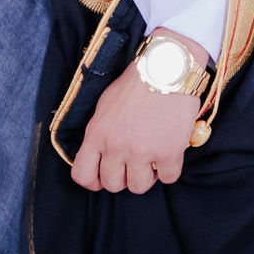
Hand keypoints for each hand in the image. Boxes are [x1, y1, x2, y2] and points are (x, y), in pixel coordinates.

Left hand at [70, 29, 205, 193]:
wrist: (168, 66)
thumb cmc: (137, 82)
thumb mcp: (105, 104)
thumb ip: (100, 132)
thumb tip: (100, 153)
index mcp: (97, 134)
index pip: (83, 175)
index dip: (94, 181)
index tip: (104, 176)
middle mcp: (116, 147)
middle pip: (113, 184)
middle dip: (124, 177)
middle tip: (135, 163)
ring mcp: (143, 152)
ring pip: (139, 187)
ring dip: (147, 176)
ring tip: (154, 159)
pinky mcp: (169, 152)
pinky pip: (168, 178)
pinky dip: (170, 169)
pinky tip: (170, 153)